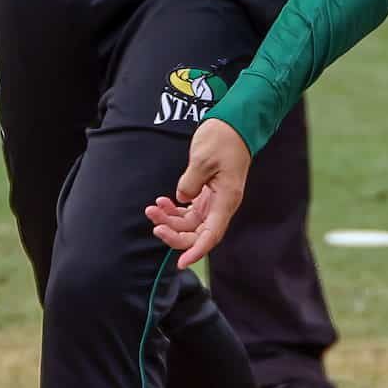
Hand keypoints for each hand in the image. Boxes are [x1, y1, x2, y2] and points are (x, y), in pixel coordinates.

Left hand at [146, 119, 251, 270]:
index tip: (181, 264)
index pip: (211, 235)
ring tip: (153, 208)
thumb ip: (189, 183)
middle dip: (174, 233)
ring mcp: (214, 200)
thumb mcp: (202, 159)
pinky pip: (189, 211)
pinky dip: (174, 210)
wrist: (234, 124)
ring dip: (170, 220)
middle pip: (197, 233)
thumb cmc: (223, 139)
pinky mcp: (207, 193)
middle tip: (154, 224)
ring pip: (190, 223)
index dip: (196, 251)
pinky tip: (162, 202)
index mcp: (225, 200)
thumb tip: (181, 198)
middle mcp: (221, 205)